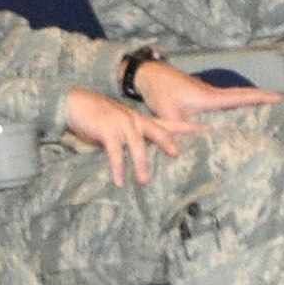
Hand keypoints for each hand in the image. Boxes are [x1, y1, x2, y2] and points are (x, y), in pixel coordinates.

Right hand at [65, 88, 188, 187]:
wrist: (76, 103)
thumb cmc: (100, 118)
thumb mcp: (121, 126)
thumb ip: (134, 139)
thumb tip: (146, 158)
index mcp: (141, 120)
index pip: (168, 123)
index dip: (188, 126)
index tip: (207, 130)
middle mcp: (135, 120)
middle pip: (158, 130)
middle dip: (170, 142)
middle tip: (179, 154)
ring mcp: (121, 124)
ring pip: (137, 145)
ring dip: (141, 163)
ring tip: (145, 181)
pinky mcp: (107, 130)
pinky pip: (114, 152)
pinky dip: (117, 167)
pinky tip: (119, 181)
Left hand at [133, 61, 281, 124]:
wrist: (148, 75)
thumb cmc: (160, 93)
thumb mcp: (171, 115)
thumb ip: (185, 131)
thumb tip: (201, 144)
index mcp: (210, 98)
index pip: (240, 97)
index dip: (260, 97)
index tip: (279, 96)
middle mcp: (212, 93)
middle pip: (242, 94)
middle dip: (262, 96)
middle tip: (281, 99)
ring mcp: (207, 92)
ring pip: (234, 95)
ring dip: (250, 98)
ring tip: (268, 105)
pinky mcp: (200, 94)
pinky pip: (224, 98)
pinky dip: (236, 101)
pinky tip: (238, 110)